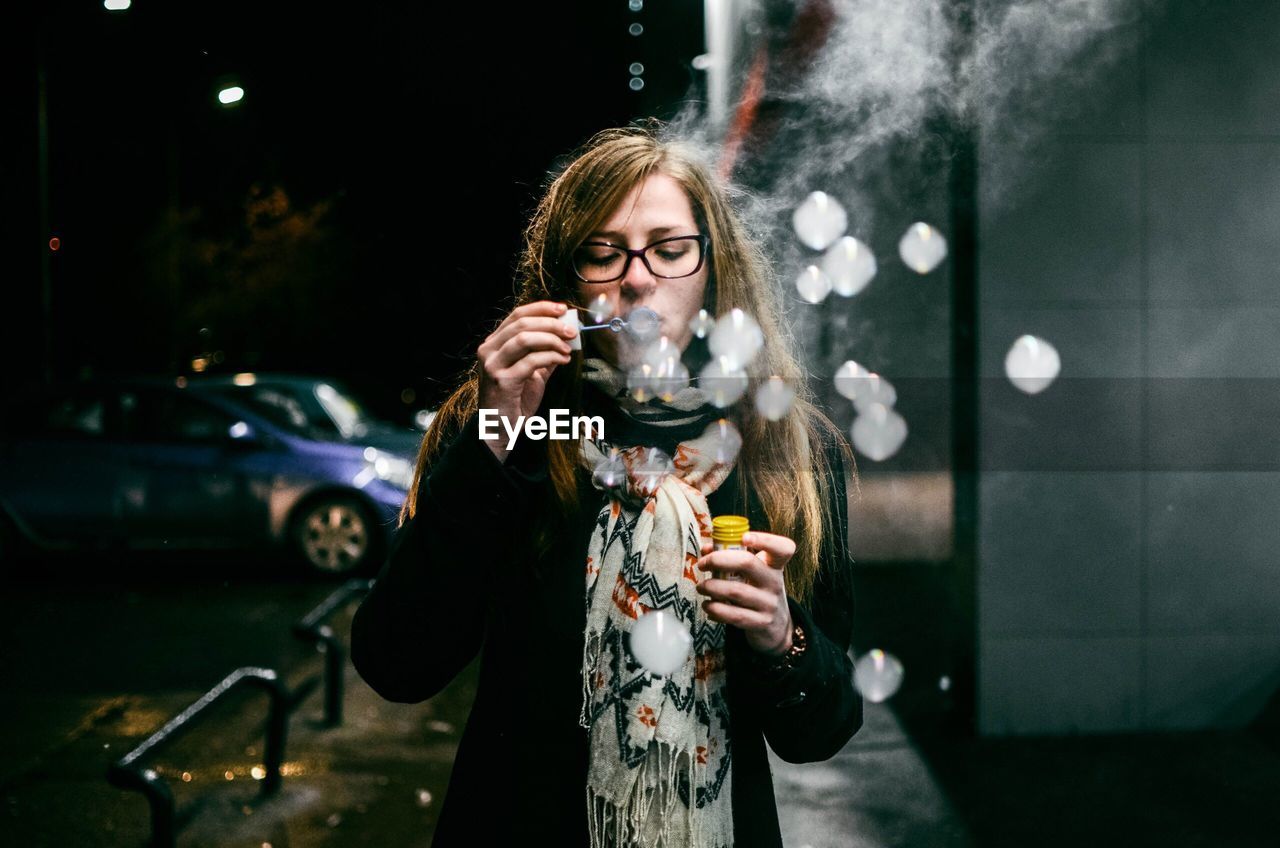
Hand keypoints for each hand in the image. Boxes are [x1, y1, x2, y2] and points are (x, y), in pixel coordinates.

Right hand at [476, 300, 578, 462]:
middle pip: (522, 323)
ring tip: (568, 348)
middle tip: (572, 331)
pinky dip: (551, 357)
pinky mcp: (502, 380)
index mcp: (493, 344)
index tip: (563, 309)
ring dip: (552, 339)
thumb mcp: (531, 372)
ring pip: (525, 338)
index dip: (541, 308)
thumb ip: (544, 353)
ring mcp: (493, 365)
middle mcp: (488, 350)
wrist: (499, 430)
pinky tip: (563, 361)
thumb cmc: (514, 401)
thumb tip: (565, 335)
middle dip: (551, 323)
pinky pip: (531, 361)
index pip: (517, 315)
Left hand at [693, 531, 795, 656]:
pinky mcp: (761, 623)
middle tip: (702, 564)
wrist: (777, 626)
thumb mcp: (754, 574)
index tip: (744, 537)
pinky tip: (708, 606)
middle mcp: (775, 583)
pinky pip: (735, 615)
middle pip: (748, 563)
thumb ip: (732, 557)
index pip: (782, 548)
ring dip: (712, 587)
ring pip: (736, 591)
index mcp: (774, 565)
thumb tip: (706, 549)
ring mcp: (769, 604)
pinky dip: (716, 609)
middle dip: (718, 560)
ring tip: (701, 587)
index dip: (765, 539)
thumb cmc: (759, 591)